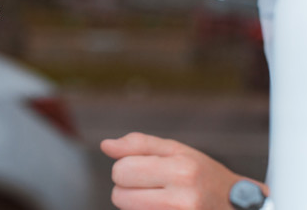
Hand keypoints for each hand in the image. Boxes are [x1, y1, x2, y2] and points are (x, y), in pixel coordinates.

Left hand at [100, 132, 268, 209]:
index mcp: (180, 171)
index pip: (121, 170)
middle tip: (151, 186)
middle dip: (128, 189)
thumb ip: (138, 144)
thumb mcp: (177, 150)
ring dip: (136, 205)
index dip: (125, 168)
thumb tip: (105, 145)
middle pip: (119, 196)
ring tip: (160, 198)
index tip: (142, 169)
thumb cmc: (204, 175)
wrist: (241, 208)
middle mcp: (182, 200)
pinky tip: (164, 208)